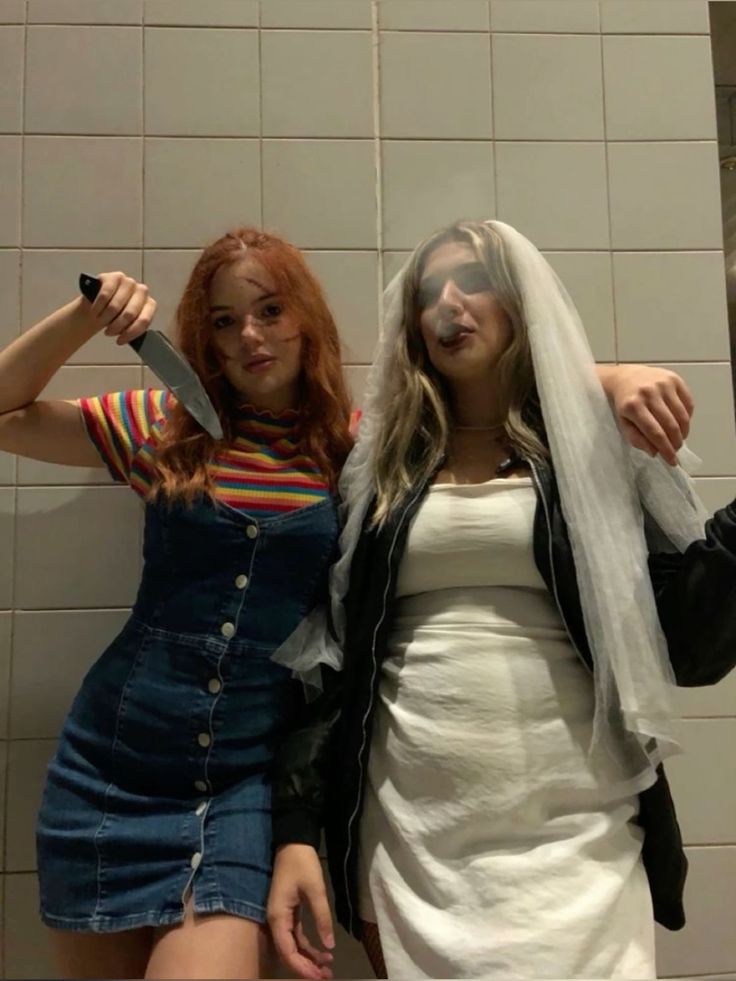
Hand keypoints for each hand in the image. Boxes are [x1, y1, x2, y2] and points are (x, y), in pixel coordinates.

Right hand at [81, 271, 156, 345]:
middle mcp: (142, 291)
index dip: (131, 333)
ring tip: (100, 321)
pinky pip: (105, 295)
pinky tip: (95, 311)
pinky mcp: (114, 277)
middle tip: (108, 333)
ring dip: (105, 317)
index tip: (119, 341)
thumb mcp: (125, 327)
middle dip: (116, 327)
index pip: (144, 320)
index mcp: (150, 305)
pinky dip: (98, 306)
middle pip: (130, 314)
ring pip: (116, 305)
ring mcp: (128, 282)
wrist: (98, 306)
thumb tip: (128, 337)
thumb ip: (132, 329)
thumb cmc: (114, 317)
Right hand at [267, 844, 334, 980]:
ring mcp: (281, 916)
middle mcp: (276, 920)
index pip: (287, 951)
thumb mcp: (315, 889)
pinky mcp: (288, 912)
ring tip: (328, 966)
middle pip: (289, 952)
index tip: (318, 976)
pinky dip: (308, 945)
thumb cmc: (302, 864)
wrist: (293, 842)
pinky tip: (323, 950)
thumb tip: (329, 946)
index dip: (302, 967)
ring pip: (293, 945)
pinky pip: (296, 935)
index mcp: (278, 917)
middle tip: (326, 975)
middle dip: (306, 966)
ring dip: (309, 957)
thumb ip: (322, 918)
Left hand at [603, 364, 693, 466]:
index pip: (655, 433)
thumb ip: (637, 439)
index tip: (672, 461)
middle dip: (676, 443)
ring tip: (679, 439)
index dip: (666, 449)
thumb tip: (655, 452)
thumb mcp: (623, 423)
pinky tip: (681, 423)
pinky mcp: (674, 379)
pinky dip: (687, 417)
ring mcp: (663, 384)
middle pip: (670, 425)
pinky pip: (688, 403)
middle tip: (676, 450)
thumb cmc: (624, 404)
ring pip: (682, 415)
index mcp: (633, 406)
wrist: (624, 378)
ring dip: (684, 432)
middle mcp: (649, 393)